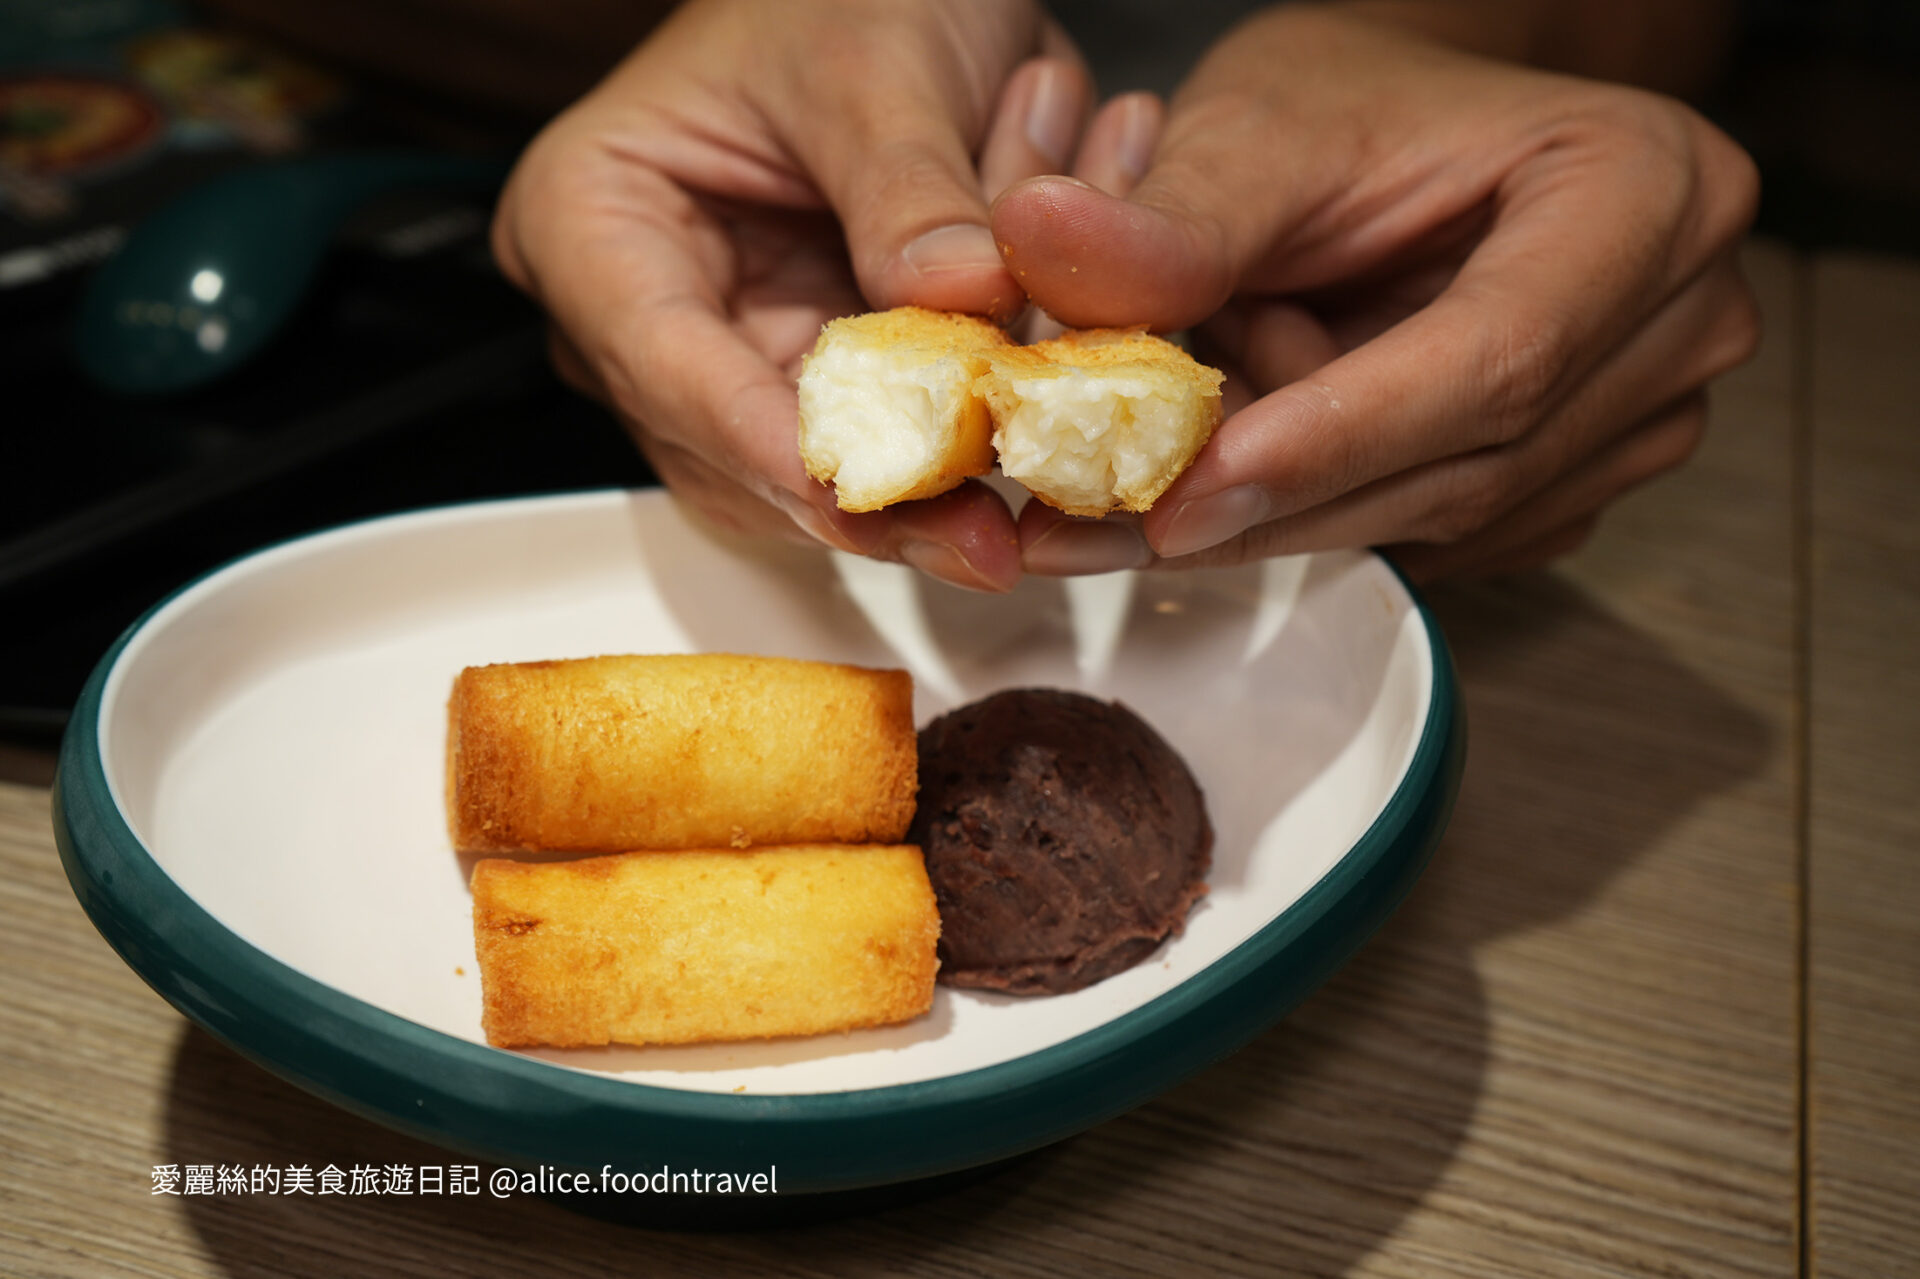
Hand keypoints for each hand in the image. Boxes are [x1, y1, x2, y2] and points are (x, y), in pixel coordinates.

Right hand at [492, 0, 1136, 589]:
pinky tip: (1045, 433)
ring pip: (824, 478)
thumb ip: (907, 186)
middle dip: (873, 498)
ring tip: (1037, 499)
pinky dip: (973, 443)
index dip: (769, 446)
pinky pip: (896, 445)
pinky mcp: (829, 375)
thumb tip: (958, 304)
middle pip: (742, 455)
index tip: (864, 494)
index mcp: (596, 222)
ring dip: (938, 486)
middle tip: (984, 537)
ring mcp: (741, 352)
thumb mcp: (871, 58)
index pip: (668, 366)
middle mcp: (653, 312)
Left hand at [994, 5, 1760, 579]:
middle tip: (1094, 527)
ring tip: (1141, 466)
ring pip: (1439, 518)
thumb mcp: (1262, 126)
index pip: (1499, 357)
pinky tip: (1224, 471)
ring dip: (1280, 511)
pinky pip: (1433, 534)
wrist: (1415, 137)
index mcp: (1647, 194)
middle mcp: (1678, 318)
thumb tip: (1038, 242)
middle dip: (1272, 506)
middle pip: (1470, 467)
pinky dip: (1311, 516)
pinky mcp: (1573, 476)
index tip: (1186, 491)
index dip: (1337, 440)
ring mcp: (1639, 413)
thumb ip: (1174, 212)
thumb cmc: (1364, 102)